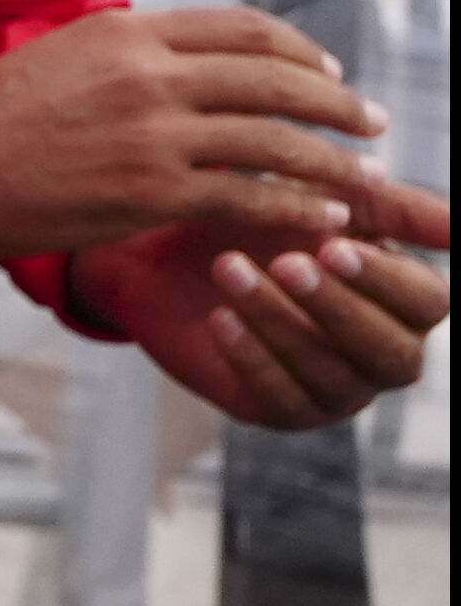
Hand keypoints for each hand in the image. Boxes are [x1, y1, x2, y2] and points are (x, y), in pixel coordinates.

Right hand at [0, 6, 398, 259]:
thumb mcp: (62, 54)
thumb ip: (130, 55)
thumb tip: (188, 63)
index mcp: (127, 30)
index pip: (244, 30)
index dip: (300, 51)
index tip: (327, 73)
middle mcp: (148, 74)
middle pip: (276, 79)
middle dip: (337, 104)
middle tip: (369, 122)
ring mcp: (152, 135)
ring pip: (276, 141)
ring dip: (333, 162)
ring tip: (363, 180)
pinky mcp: (149, 193)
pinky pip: (248, 198)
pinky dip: (297, 210)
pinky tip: (321, 220)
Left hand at [87, 211, 451, 432]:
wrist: (173, 250)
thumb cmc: (266, 216)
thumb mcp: (326, 196)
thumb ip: (393, 208)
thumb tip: (457, 226)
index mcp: (407, 301)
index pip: (427, 303)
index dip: (383, 279)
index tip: (332, 245)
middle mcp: (384, 352)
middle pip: (390, 352)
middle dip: (336, 308)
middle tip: (285, 262)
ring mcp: (339, 388)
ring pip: (332, 375)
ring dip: (281, 322)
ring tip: (230, 270)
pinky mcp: (284, 410)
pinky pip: (283, 399)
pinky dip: (253, 358)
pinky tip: (221, 318)